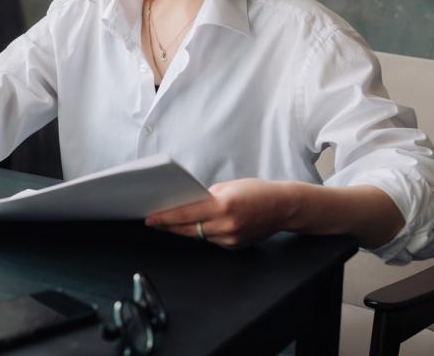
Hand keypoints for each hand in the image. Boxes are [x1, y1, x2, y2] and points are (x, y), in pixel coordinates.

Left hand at [144, 179, 294, 247]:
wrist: (283, 207)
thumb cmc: (256, 191)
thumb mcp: (228, 187)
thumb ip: (205, 198)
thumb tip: (186, 204)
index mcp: (223, 207)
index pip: (186, 214)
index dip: (165, 217)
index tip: (150, 218)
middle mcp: (226, 226)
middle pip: (188, 229)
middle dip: (168, 225)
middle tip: (152, 221)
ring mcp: (231, 239)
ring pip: (198, 236)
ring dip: (183, 229)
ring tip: (168, 223)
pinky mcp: (234, 246)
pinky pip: (210, 239)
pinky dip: (201, 232)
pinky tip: (193, 226)